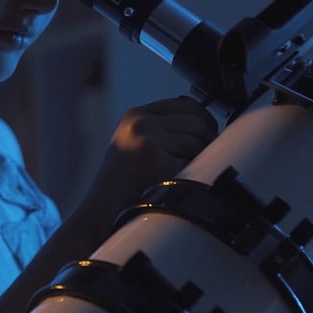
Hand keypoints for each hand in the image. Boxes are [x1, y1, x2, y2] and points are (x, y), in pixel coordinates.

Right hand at [80, 96, 217, 236]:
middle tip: (201, 159)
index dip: (203, 119)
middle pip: (196, 120)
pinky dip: (190, 173)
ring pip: (197, 140)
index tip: (208, 136)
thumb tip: (203, 121)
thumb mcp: (137, 144)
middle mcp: (139, 120)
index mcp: (135, 114)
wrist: (103, 209)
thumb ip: (162, 128)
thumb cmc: (126, 182)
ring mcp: (145, 136)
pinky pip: (193, 159)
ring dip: (199, 158)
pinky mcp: (153, 155)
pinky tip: (174, 183)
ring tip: (182, 173)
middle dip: (206, 140)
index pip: (184, 103)